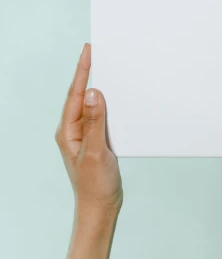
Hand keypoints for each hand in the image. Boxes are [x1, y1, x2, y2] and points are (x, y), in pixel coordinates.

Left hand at [55, 43, 122, 214]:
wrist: (100, 207)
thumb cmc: (94, 185)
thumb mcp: (96, 152)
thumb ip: (95, 122)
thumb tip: (92, 92)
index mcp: (68, 130)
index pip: (75, 93)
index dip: (82, 70)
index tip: (88, 50)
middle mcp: (73, 129)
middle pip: (81, 94)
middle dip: (88, 72)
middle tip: (96, 50)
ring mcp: (84, 133)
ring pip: (91, 103)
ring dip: (99, 85)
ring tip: (107, 66)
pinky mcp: (96, 138)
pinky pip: (100, 114)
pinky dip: (108, 101)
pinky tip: (116, 96)